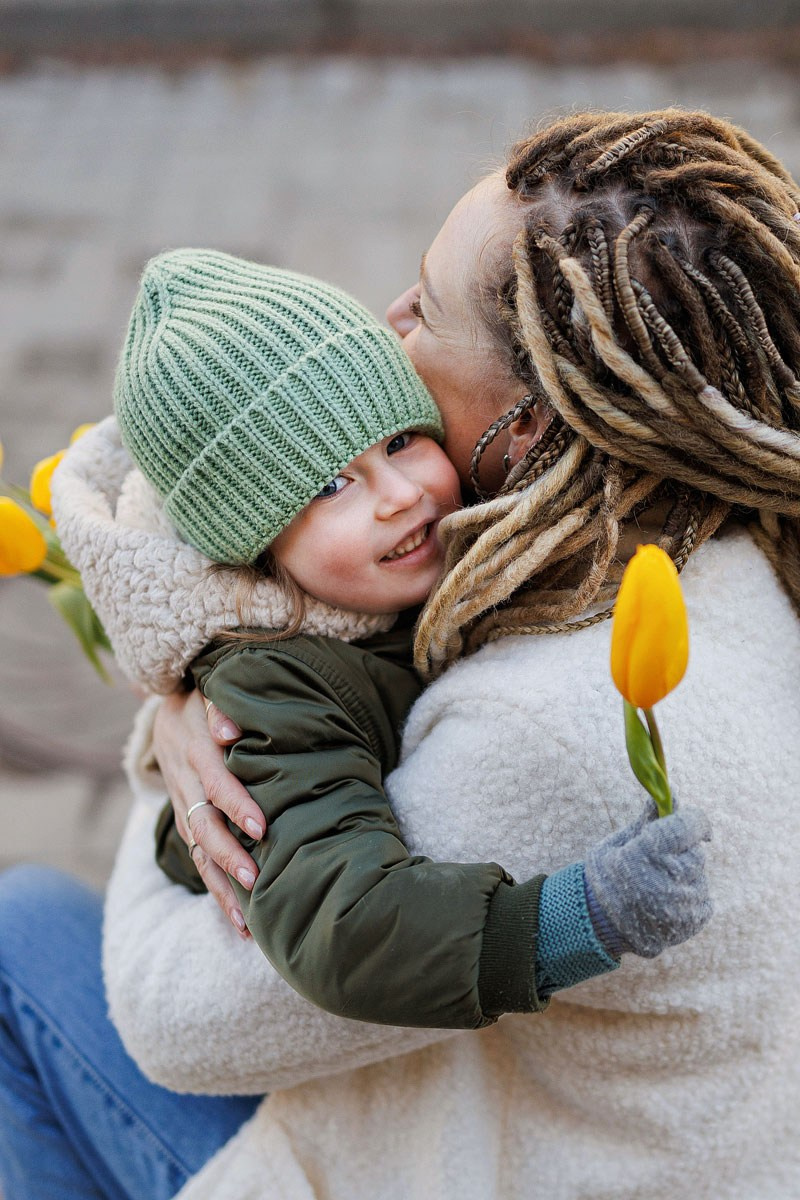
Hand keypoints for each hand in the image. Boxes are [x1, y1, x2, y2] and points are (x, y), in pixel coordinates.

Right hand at [152, 690, 265, 937]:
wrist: (166, 707)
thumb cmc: (204, 697)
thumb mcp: (211, 691)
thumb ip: (222, 709)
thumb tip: (230, 732)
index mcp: (194, 748)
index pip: (215, 781)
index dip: (236, 804)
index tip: (261, 827)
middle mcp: (184, 781)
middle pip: (202, 825)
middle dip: (228, 856)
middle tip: (256, 882)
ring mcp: (180, 804)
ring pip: (196, 851)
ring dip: (219, 886)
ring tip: (246, 922)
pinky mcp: (183, 819)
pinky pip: (195, 857)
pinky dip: (214, 886)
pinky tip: (237, 916)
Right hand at [583, 802, 712, 958]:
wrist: (598, 924)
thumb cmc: (606, 876)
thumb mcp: (618, 843)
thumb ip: (649, 821)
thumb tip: (672, 794)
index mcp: (648, 853)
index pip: (689, 824)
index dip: (692, 819)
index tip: (687, 820)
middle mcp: (669, 879)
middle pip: (696, 852)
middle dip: (682, 851)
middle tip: (659, 860)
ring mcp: (682, 904)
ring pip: (699, 876)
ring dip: (684, 876)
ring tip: (657, 885)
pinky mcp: (691, 922)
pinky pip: (703, 899)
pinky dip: (688, 897)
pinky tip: (665, 902)